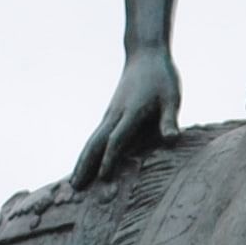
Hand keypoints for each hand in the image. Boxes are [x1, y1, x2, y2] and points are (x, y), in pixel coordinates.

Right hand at [72, 47, 179, 186]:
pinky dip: (88, 152)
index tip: (103, 178)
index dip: (110, 158)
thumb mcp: (171, 98)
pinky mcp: (110, 115)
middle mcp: (115, 115)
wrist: (145, 56)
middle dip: (86, 165)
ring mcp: (110, 115)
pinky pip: (96, 137)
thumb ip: (169, 120)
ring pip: (92, 141)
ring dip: (82, 161)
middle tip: (75, 188)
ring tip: (73, 183)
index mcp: (132, 112)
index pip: (117, 139)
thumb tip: (172, 140)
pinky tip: (84, 164)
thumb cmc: (162, 78)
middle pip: (96, 143)